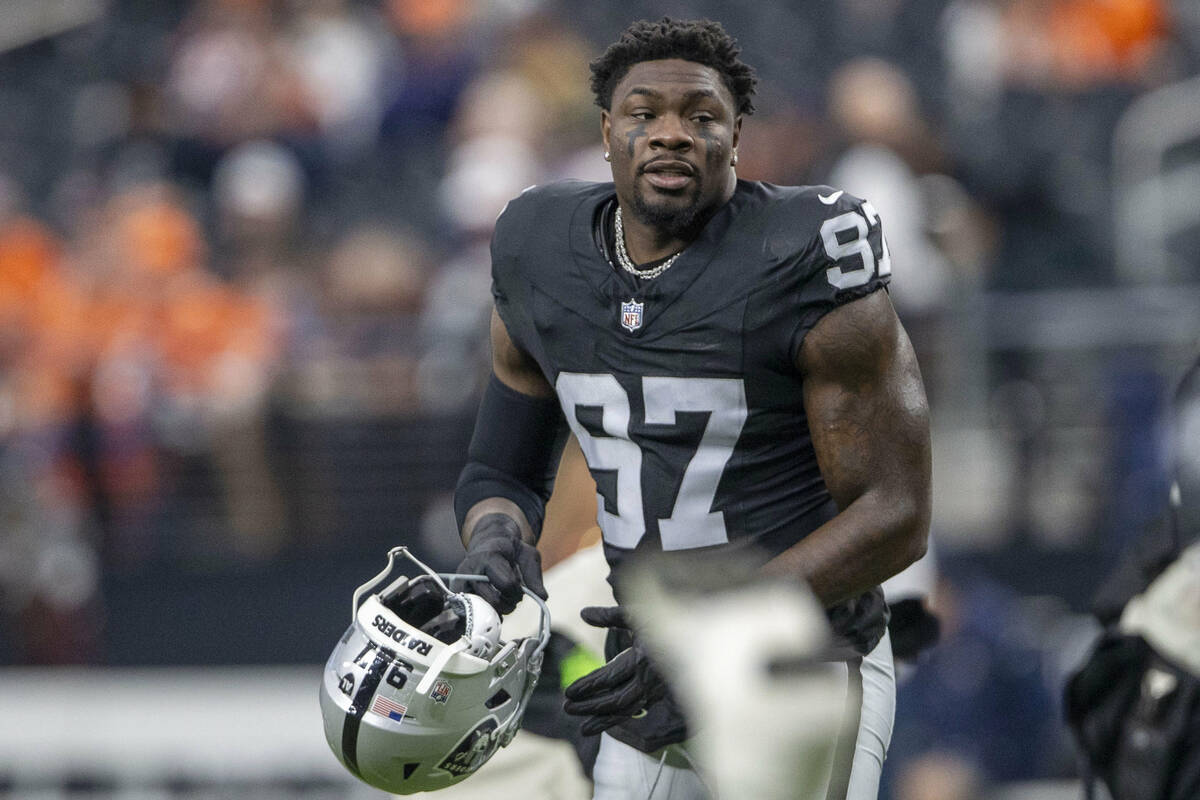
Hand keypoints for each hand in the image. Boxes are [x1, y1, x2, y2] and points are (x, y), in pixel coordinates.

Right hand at [456, 513, 546, 614]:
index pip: (507, 584)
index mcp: (489, 557)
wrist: (489, 542)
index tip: (520, 588)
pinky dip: (483, 614)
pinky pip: (469, 612)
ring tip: (501, 599)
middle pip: (494, 600)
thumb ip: (534, 576)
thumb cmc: (510, 550)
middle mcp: (471, 569)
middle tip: (512, 598)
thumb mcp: (528, 556)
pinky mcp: (457, 592)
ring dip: (496, 610)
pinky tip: (491, 607)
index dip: (517, 591)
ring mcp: (461, 582)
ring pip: (481, 609)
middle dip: (508, 604)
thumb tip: (542, 597)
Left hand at [562, 606, 668, 735]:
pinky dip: (620, 718)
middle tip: (567, 708)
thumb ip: (609, 616)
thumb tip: (583, 613)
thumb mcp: (636, 614)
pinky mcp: (659, 694)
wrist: (695, 636)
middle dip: (590, 706)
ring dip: (603, 719)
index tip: (568, 691)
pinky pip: (637, 710)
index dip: (587, 685)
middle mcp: (649, 678)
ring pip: (627, 710)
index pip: (609, 676)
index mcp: (641, 657)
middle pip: (616, 699)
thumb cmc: (664, 620)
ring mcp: (656, 689)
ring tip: (583, 728)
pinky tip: (607, 722)